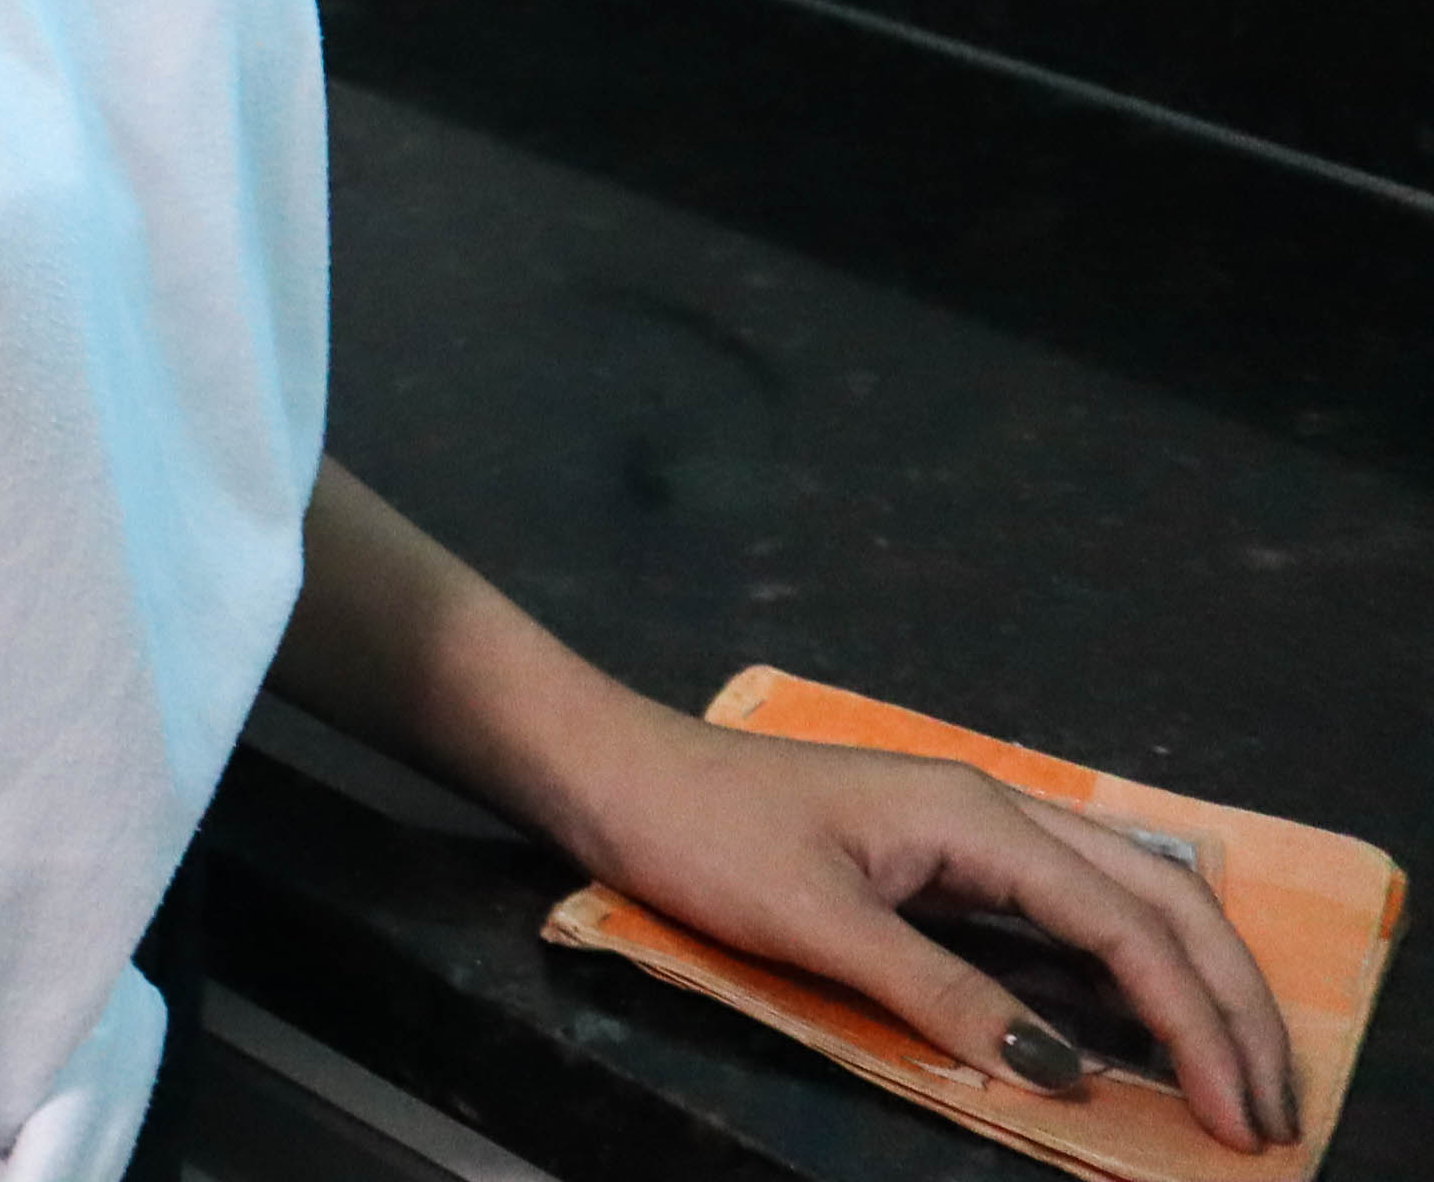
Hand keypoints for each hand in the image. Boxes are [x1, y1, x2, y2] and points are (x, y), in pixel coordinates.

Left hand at [552, 703, 1300, 1152]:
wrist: (615, 772)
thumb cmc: (702, 833)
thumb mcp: (819, 925)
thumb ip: (941, 996)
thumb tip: (1061, 1068)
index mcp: (979, 817)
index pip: (1126, 926)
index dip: (1194, 1024)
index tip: (1236, 1114)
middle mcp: (996, 812)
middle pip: (1157, 904)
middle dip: (1227, 1006)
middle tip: (1271, 1112)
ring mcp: (972, 829)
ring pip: (1125, 900)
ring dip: (1192, 985)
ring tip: (1239, 1074)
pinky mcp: (941, 855)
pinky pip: (1071, 908)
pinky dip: (1131, 965)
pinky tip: (1150, 1015)